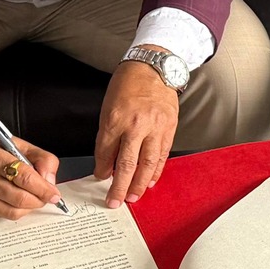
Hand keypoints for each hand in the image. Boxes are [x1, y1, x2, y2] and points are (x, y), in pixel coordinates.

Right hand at [0, 122, 61, 219]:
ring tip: (32, 196)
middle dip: (39, 200)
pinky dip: (16, 210)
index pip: (24, 178)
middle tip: (46, 195)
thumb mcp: (22, 146)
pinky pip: (4, 215)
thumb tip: (50, 183)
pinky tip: (16, 198)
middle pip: (20, 199)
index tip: (54, 194)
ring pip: (13, 211)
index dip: (43, 189)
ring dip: (29, 207)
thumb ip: (43, 160)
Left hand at [95, 58, 179, 208]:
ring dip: (139, 184)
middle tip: (114, 201)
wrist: (153, 67)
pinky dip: (156, 170)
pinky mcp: (169, 129)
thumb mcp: (109, 107)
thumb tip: (108, 160)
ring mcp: (155, 128)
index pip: (105, 152)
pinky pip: (162, 155)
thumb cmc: (128, 84)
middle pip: (126, 164)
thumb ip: (108, 134)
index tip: (100, 178)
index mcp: (115, 119)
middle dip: (119, 186)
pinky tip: (150, 181)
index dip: (102, 169)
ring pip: (146, 163)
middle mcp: (136, 125)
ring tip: (133, 197)